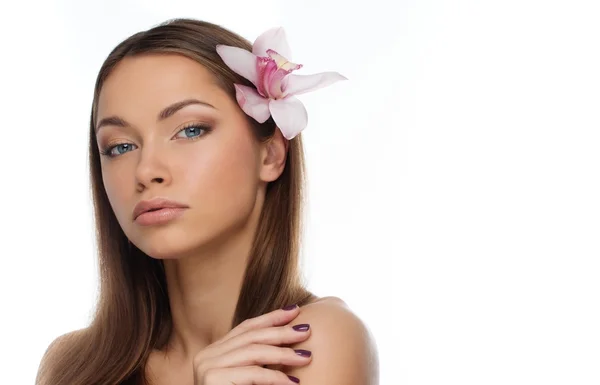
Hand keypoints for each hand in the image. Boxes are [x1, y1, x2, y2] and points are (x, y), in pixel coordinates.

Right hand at [193, 304, 311, 384]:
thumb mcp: (247, 377)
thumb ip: (258, 359)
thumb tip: (290, 335)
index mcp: (214, 351)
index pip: (246, 327)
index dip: (271, 317)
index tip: (295, 310)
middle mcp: (207, 355)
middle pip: (250, 336)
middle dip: (281, 331)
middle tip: (307, 330)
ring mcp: (207, 367)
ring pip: (253, 352)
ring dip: (283, 354)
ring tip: (305, 358)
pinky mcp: (213, 380)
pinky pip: (252, 374)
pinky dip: (276, 378)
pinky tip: (294, 383)